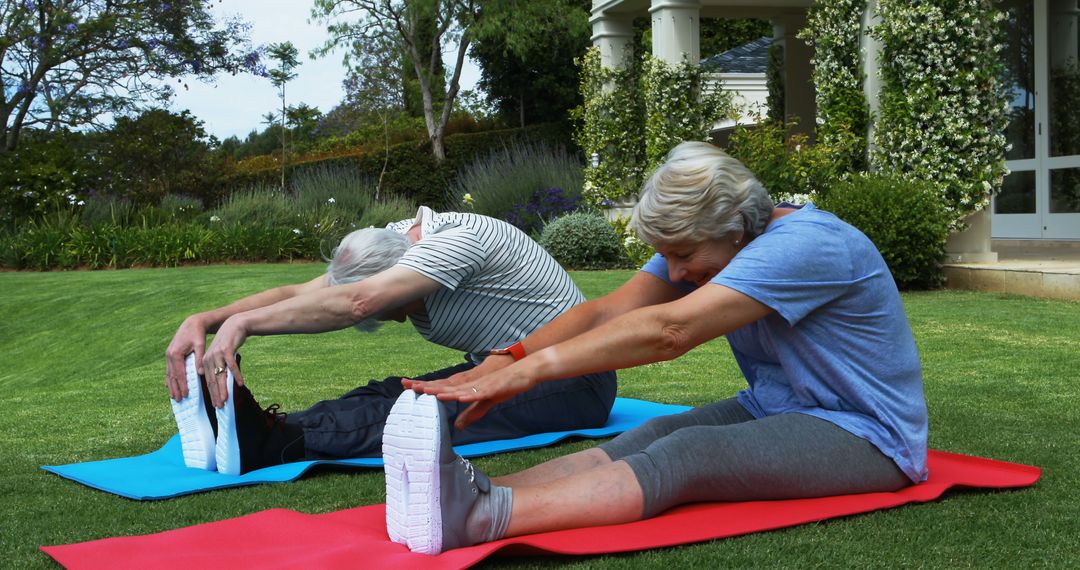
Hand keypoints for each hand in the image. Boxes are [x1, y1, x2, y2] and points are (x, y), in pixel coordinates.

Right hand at [164, 315, 207, 400]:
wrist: (191, 323)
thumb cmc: (197, 334)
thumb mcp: (200, 345)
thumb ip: (199, 359)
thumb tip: (200, 373)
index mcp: (176, 353)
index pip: (179, 373)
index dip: (183, 384)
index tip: (186, 394)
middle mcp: (169, 355)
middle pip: (172, 376)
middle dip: (175, 389)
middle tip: (179, 400)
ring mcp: (168, 355)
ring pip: (169, 374)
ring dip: (171, 386)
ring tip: (174, 397)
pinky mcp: (170, 355)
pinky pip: (169, 370)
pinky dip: (169, 379)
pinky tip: (170, 387)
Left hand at [202, 316, 248, 407]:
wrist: (235, 326)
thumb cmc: (229, 343)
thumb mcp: (220, 356)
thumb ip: (218, 368)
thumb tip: (218, 384)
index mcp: (205, 362)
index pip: (208, 381)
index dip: (211, 394)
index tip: (215, 404)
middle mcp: (209, 359)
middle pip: (213, 380)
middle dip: (216, 395)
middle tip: (219, 406)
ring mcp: (217, 354)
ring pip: (221, 375)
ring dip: (223, 388)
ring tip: (226, 399)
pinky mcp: (227, 350)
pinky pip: (232, 366)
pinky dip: (237, 375)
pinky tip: (241, 383)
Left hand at [404, 355, 536, 429]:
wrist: (526, 370)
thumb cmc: (506, 385)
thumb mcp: (487, 402)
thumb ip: (472, 413)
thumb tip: (458, 426)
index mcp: (468, 387)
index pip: (444, 389)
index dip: (428, 389)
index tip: (410, 388)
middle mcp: (472, 384)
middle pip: (447, 386)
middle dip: (428, 387)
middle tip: (409, 386)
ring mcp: (482, 385)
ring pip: (460, 389)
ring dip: (445, 391)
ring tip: (429, 393)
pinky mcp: (494, 388)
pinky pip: (480, 393)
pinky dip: (469, 395)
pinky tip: (460, 397)